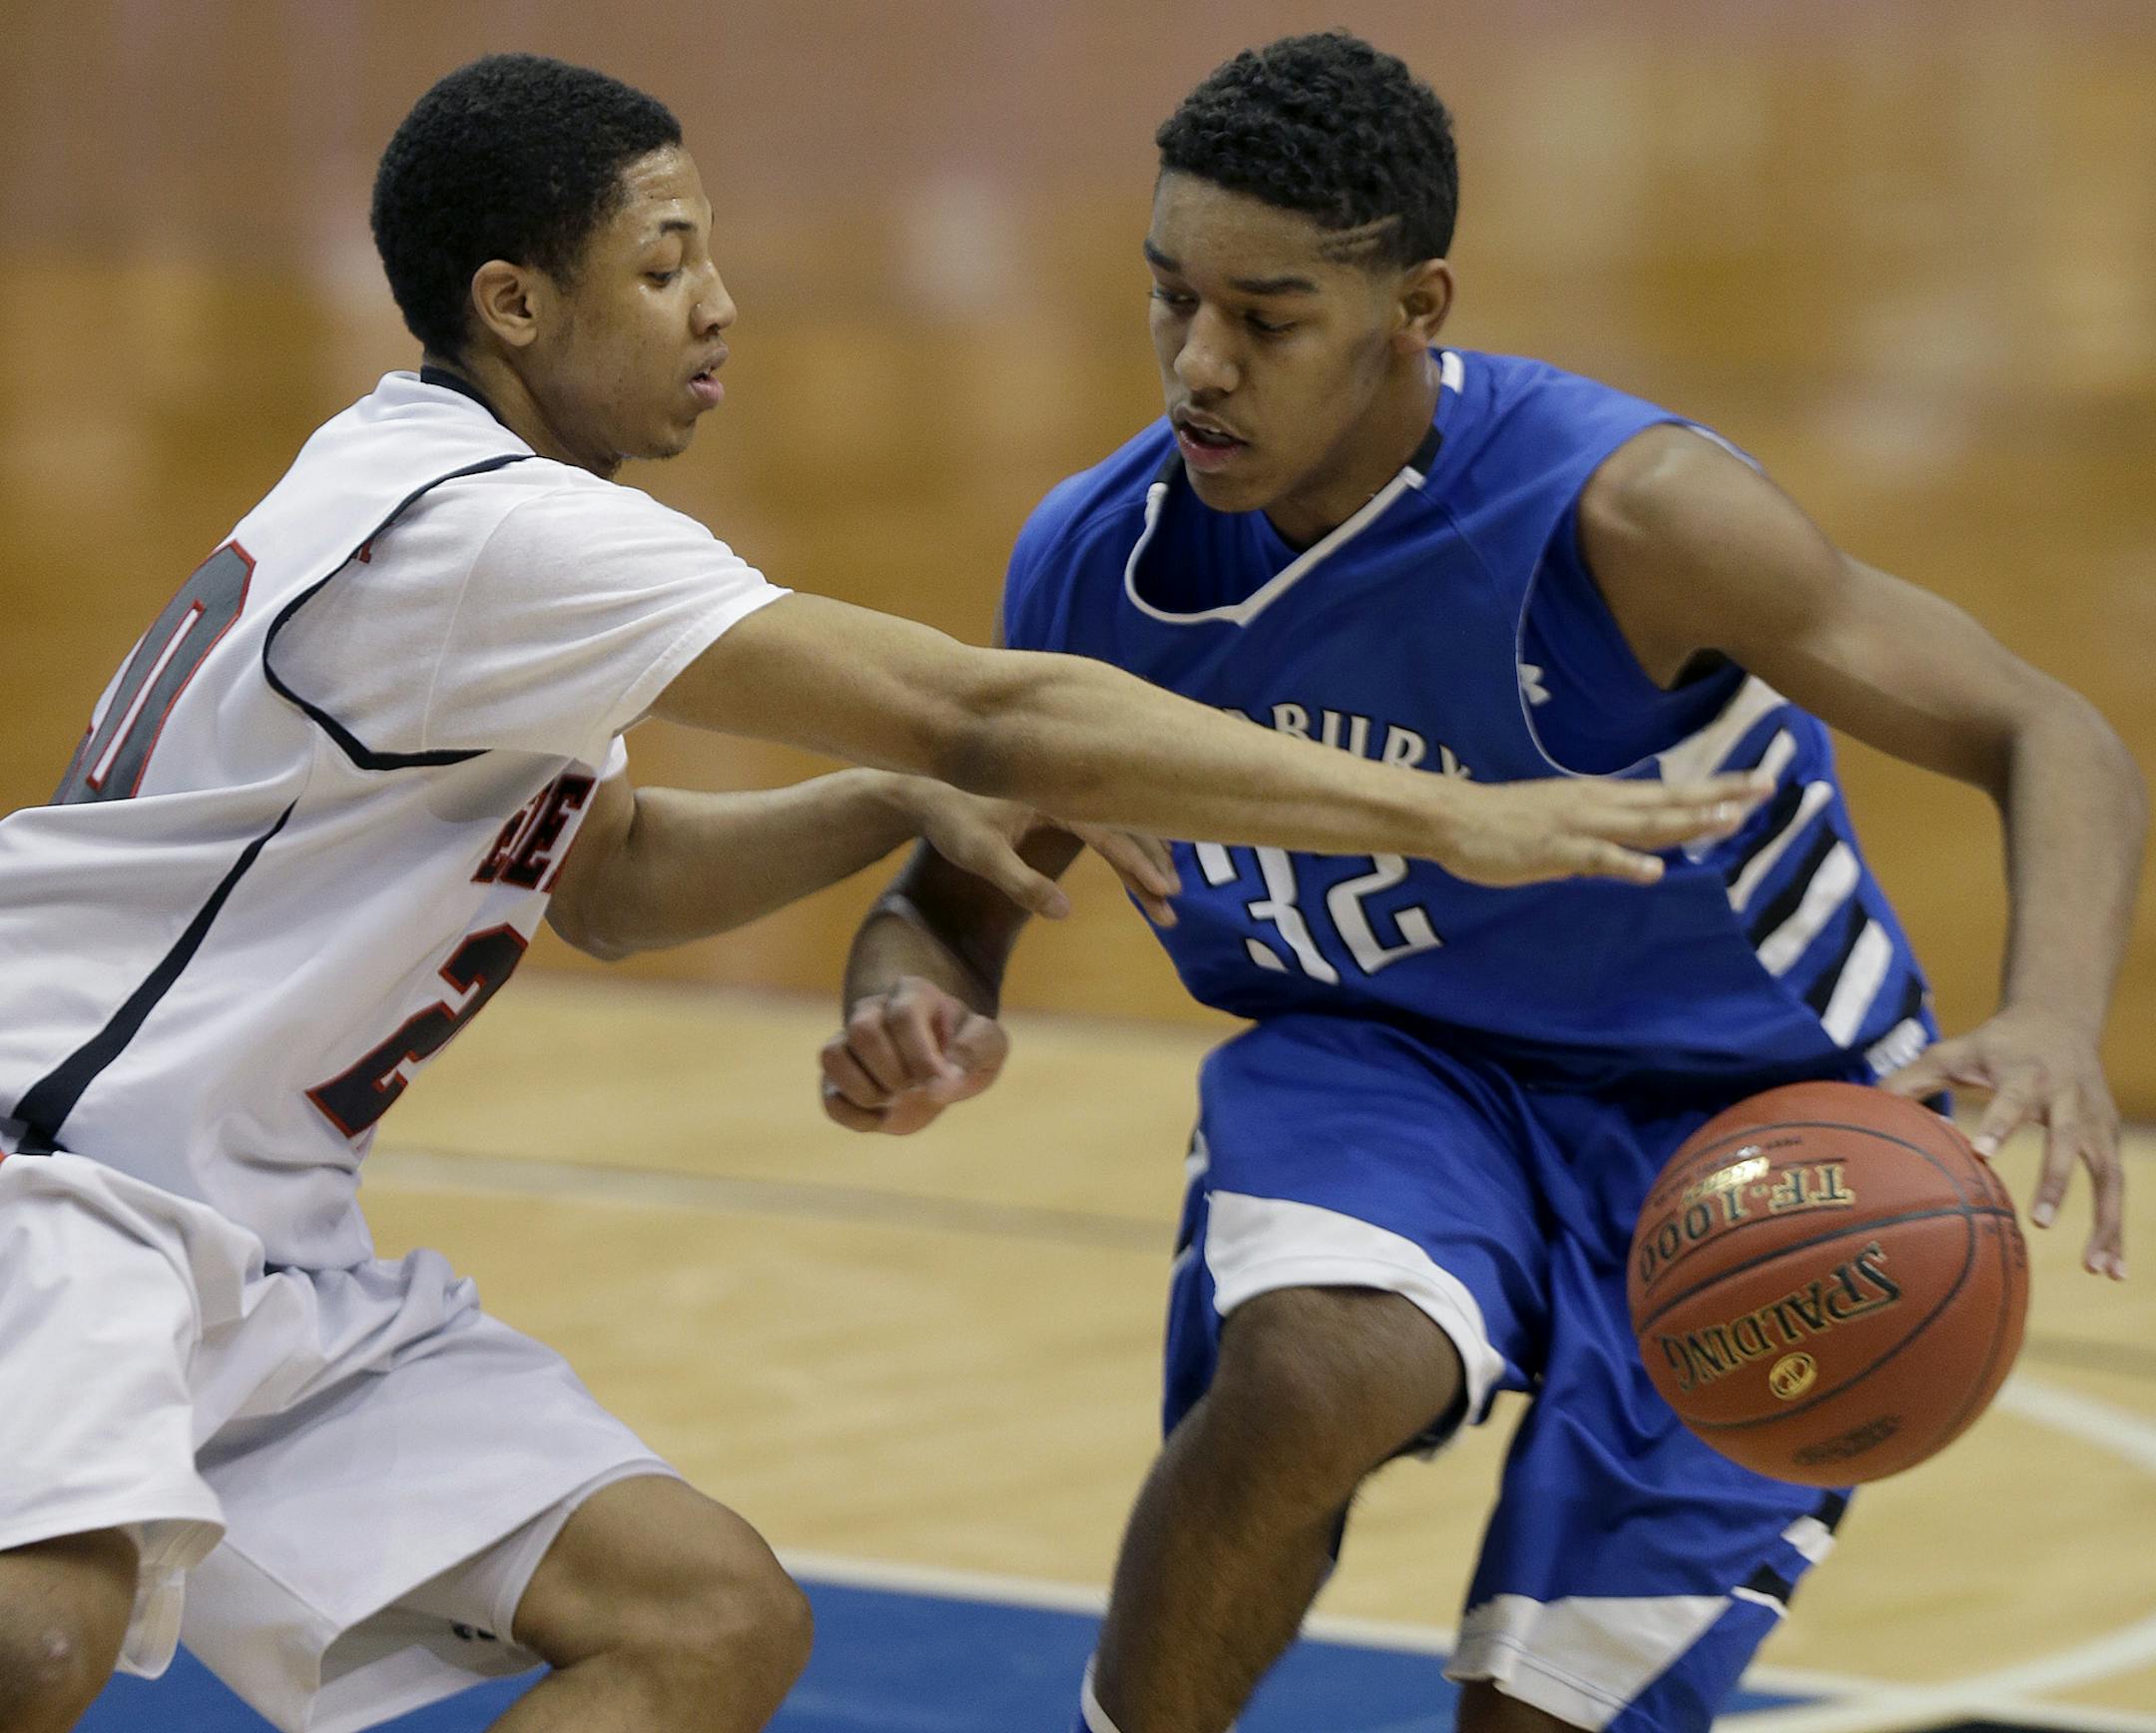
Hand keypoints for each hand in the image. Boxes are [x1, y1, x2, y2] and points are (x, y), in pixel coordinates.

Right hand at [820, 976, 1008, 1134]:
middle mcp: (872, 1011)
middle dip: (893, 1072)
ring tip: (895, 1100)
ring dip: (868, 1092)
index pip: (902, 1015)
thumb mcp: (989, 1045)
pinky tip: (882, 1117)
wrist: (940, 1074)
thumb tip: (943, 1082)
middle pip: (862, 1031)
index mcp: (912, 994)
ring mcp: (847, 1043)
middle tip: (916, 1086)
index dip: (920, 1057)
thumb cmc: (965, 1052)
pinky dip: (856, 1117)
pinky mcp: (835, 1079)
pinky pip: (828, 1097)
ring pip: (833, 1056)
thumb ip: (975, 1050)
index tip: (940, 1087)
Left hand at [896, 780, 1180, 922]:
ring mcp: (1069, 788)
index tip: (1163, 892)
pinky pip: (1107, 817)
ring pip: (1121, 820)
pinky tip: (1146, 859)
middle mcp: (1069, 783)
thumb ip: (1022, 884)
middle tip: (1170, 909)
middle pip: (1126, 824)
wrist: (924, 788)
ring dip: (1147, 853)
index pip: (1111, 829)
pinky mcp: (1062, 795)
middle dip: (1151, 866)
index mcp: (1056, 790)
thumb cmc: (950, 820)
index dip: (1138, 863)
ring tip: (1166, 891)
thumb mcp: (981, 856)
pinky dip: (1130, 839)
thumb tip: (1067, 913)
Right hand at [1431, 769, 1773, 886]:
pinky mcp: (1554, 850)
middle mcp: (1599, 804)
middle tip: (1766, 786)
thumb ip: (1602, 832)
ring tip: (1728, 819)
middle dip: (1718, 796)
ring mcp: (1578, 826)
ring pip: (1642, 824)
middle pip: (1669, 801)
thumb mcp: (1563, 819)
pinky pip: (1595, 858)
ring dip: (1686, 821)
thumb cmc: (1505, 821)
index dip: (1713, 789)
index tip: (1756, 784)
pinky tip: (1653, 872)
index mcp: (1602, 797)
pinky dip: (1625, 863)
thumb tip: (1637, 848)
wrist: (1455, 818)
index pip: (1668, 793)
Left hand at [1880, 1005, 2125, 1278]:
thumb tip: (1863, 1111)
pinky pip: (2118, 1188)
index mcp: (2023, 1073)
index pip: (2011, 1099)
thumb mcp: (1950, 1053)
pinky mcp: (2109, 1138)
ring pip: (2108, 1172)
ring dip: (2106, 1221)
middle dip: (2056, 1179)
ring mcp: (2095, 1120)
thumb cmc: (1992, 1046)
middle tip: (2039, 1221)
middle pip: (2068, 1138)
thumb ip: (1908, 1082)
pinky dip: (2118, 1230)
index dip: (1999, 1124)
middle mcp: (2067, 1097)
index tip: (1981, 1154)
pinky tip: (2111, 1270)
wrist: (2059, 1019)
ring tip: (2095, 1268)